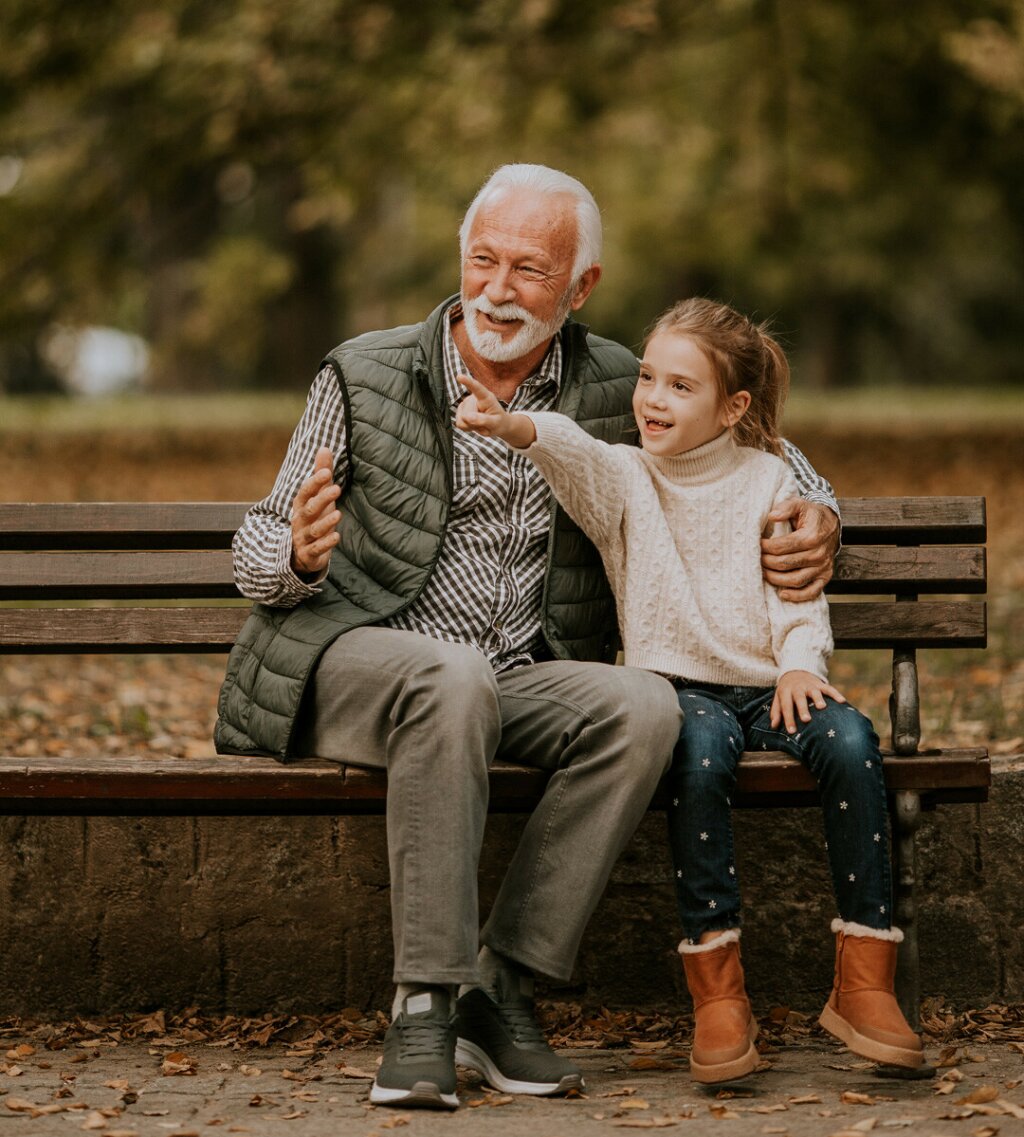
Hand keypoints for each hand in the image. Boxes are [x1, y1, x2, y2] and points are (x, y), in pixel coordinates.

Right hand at [290, 446, 340, 577]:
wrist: (302, 552)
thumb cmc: (313, 517)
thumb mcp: (318, 496)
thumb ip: (321, 473)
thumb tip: (324, 447)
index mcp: (301, 505)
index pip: (305, 491)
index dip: (315, 482)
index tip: (327, 472)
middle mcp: (300, 520)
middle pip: (309, 509)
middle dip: (321, 499)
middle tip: (336, 488)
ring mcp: (303, 538)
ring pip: (313, 530)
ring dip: (325, 522)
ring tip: (338, 514)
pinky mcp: (309, 553)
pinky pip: (316, 549)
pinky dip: (326, 544)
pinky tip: (337, 536)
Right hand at [455, 374, 535, 447]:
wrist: (497, 425)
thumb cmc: (499, 422)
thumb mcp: (495, 423)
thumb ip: (483, 420)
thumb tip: (467, 417)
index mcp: (486, 397)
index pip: (477, 388)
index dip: (468, 382)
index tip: (459, 376)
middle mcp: (474, 398)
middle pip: (467, 415)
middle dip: (475, 424)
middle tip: (485, 424)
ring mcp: (466, 403)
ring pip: (462, 420)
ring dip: (472, 426)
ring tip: (481, 423)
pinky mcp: (460, 410)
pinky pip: (459, 423)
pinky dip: (467, 427)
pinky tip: (474, 424)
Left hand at [760, 499, 839, 600]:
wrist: (831, 524)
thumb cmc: (811, 515)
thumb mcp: (799, 504)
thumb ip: (785, 507)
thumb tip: (772, 516)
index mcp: (811, 536)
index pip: (781, 547)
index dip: (765, 548)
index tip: (756, 545)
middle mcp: (819, 554)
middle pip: (785, 564)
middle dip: (766, 562)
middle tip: (756, 559)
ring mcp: (823, 567)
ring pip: (795, 580)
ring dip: (775, 579)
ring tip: (763, 573)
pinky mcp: (825, 577)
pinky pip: (811, 592)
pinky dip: (796, 596)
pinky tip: (782, 593)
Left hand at [771, 670, 846, 733]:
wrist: (795, 672)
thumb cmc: (786, 691)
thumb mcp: (778, 699)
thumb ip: (776, 712)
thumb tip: (773, 726)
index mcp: (785, 692)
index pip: (786, 706)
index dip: (788, 719)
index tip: (791, 731)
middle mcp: (797, 687)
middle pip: (799, 698)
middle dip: (803, 708)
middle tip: (806, 719)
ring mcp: (810, 685)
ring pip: (814, 691)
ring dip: (818, 698)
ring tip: (822, 707)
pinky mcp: (820, 683)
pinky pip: (828, 688)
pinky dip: (835, 694)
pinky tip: (842, 701)